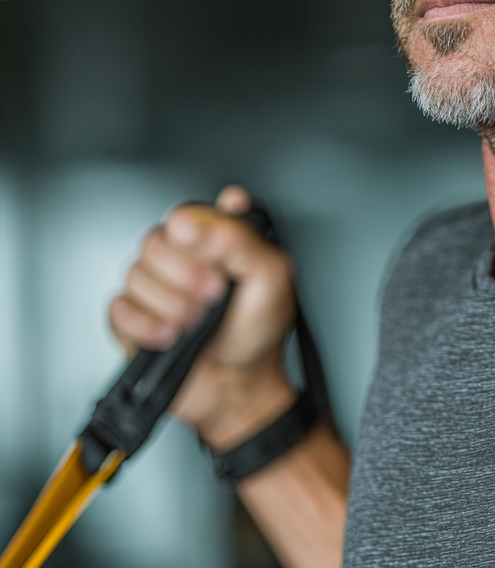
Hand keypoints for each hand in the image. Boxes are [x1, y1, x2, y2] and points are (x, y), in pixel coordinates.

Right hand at [108, 186, 297, 449]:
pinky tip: (171, 336)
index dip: (197, 233)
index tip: (217, 260)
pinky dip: (145, 325)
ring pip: (135, 274)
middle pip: (155, 241)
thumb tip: (193, 223)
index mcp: (215, 238)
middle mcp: (182, 258)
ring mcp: (154, 288)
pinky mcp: (132, 320)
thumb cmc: (260, 330)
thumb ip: (240, 240)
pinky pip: (118, 308)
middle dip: (187, 275)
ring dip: (172, 304)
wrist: (241, 387)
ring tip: (197, 322)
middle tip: (214, 296)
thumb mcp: (271, 277)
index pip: (187, 213)